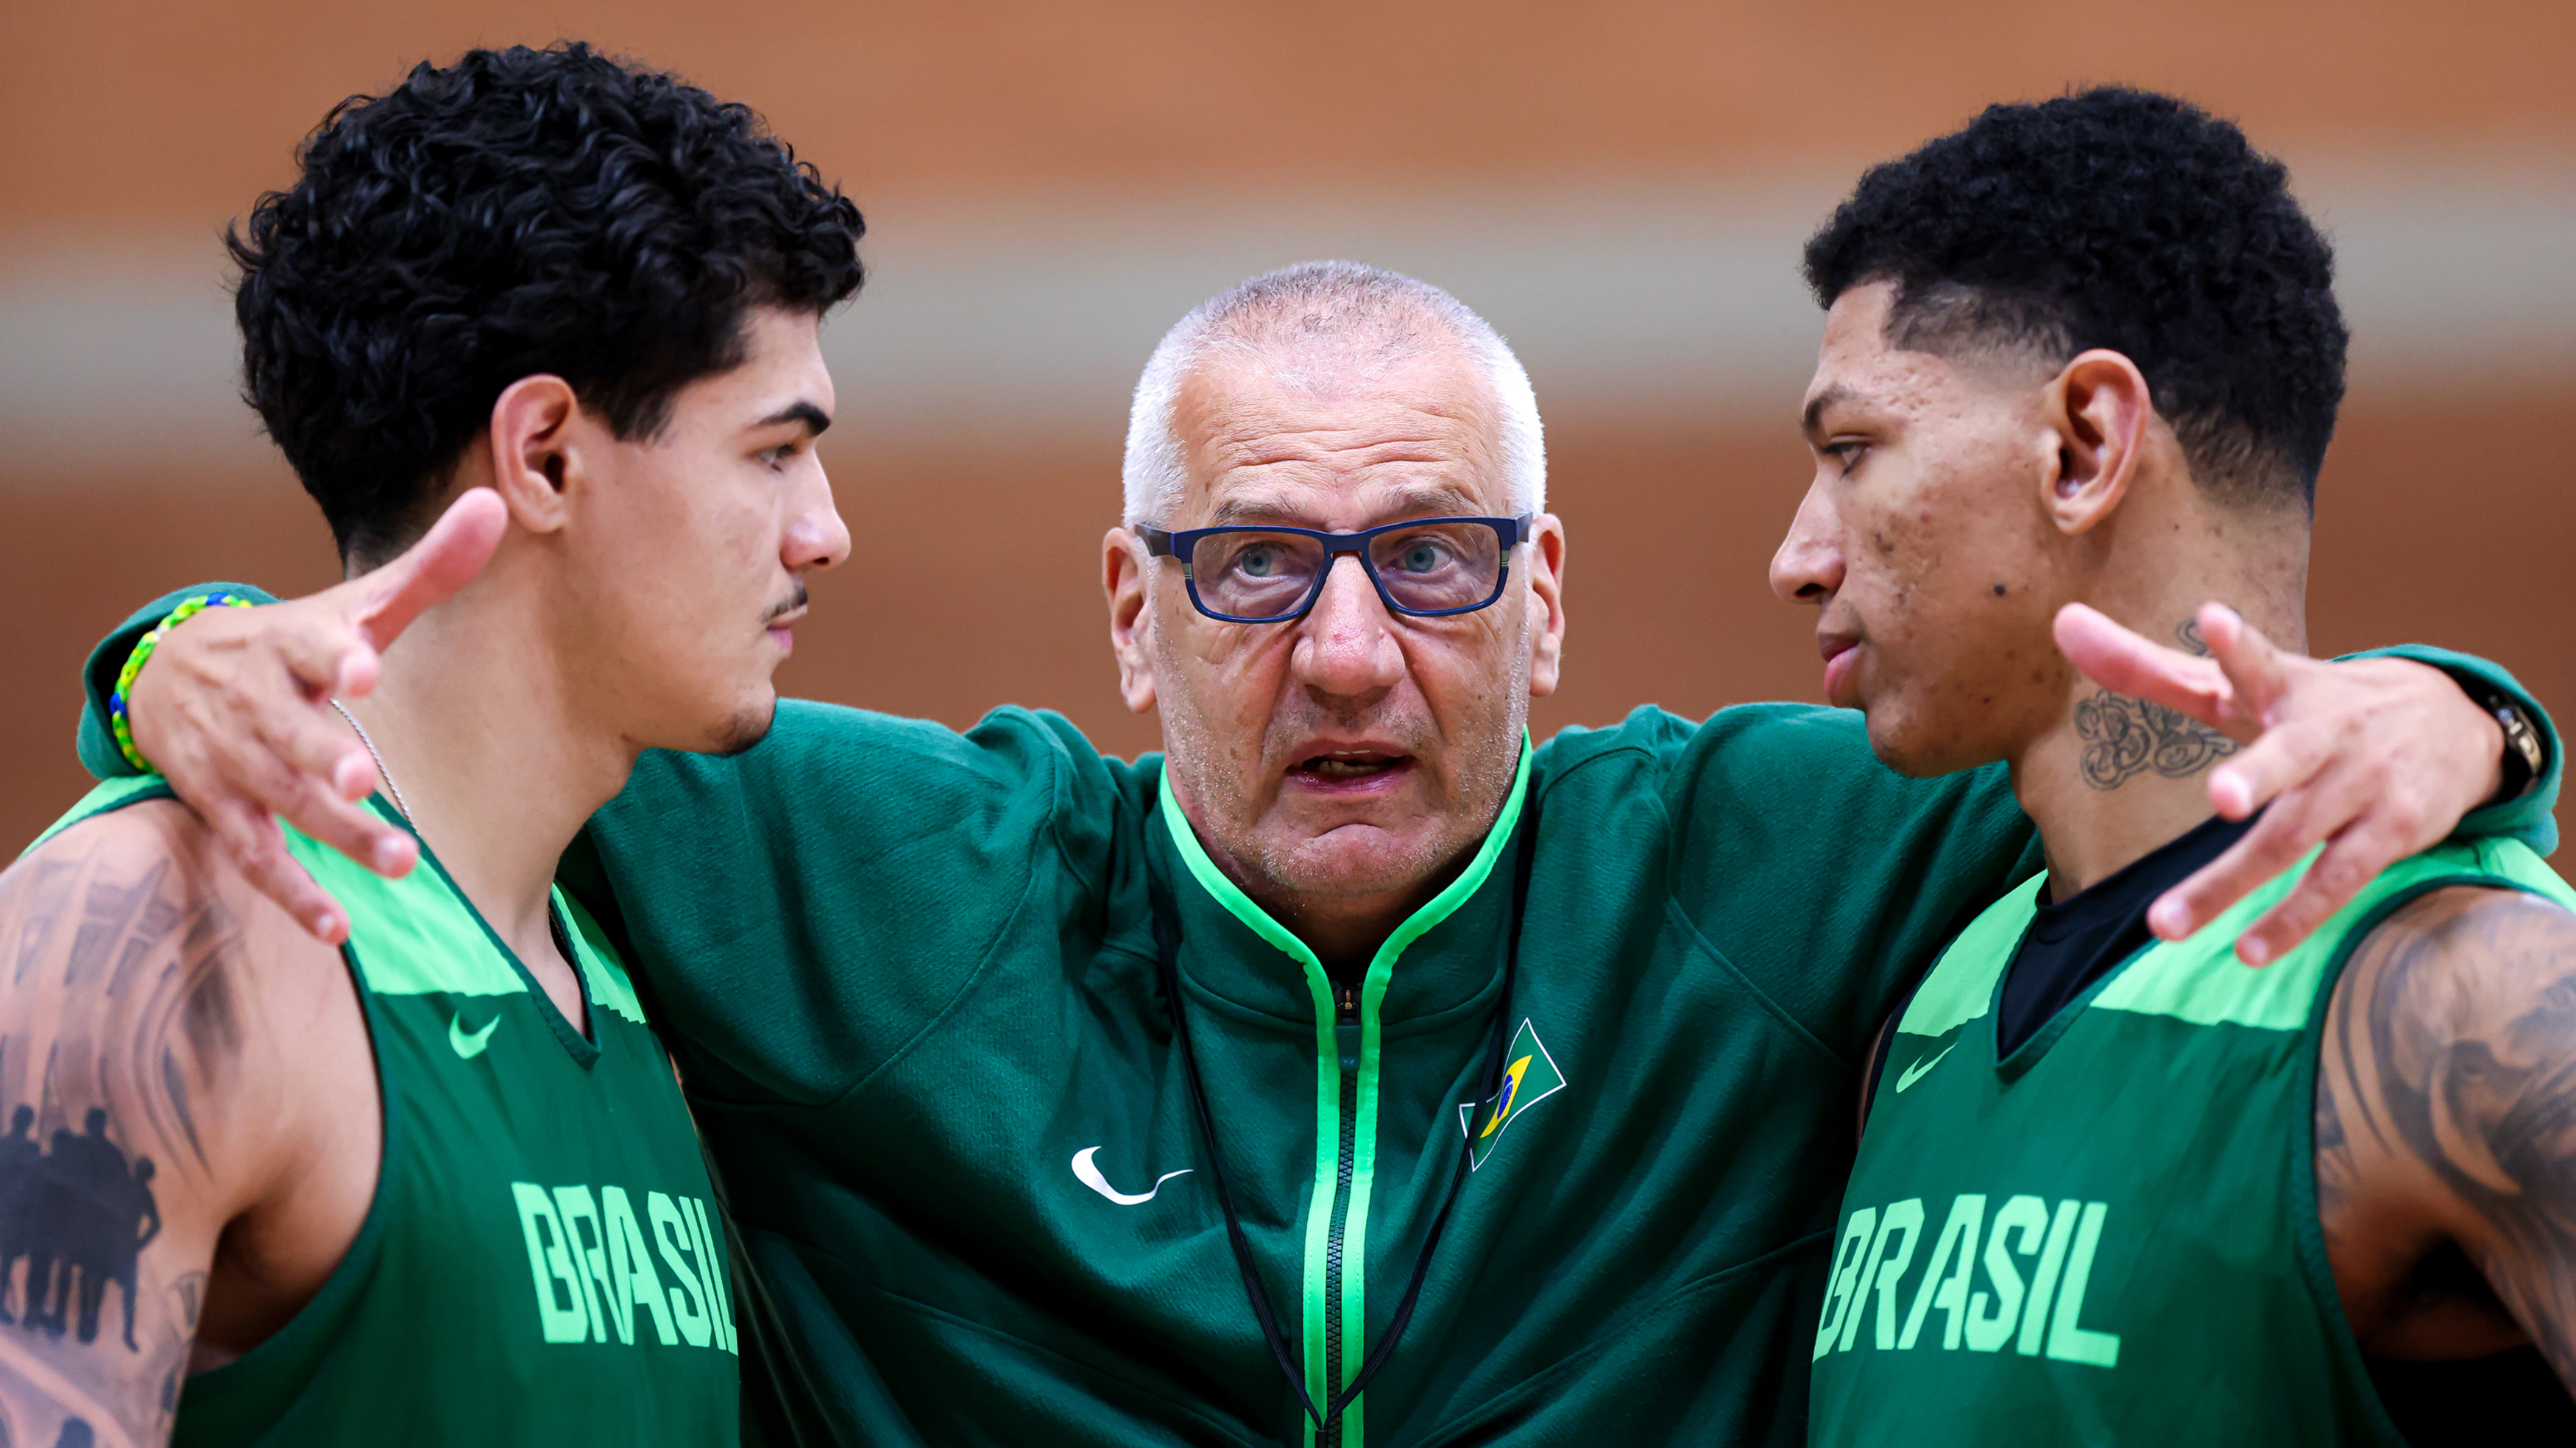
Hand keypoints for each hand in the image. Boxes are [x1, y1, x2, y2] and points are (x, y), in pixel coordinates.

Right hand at [128, 489, 507, 941]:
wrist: (173, 669)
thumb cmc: (296, 642)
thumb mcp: (356, 604)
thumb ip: (430, 569)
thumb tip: (498, 504)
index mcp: (290, 645)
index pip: (311, 647)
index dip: (335, 657)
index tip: (363, 668)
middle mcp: (254, 702)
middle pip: (287, 733)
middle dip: (323, 757)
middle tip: (366, 779)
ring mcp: (232, 759)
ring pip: (279, 800)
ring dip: (333, 833)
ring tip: (400, 861)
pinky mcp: (219, 807)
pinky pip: (254, 856)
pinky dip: (291, 893)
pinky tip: (336, 928)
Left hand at [2053, 601, 2506, 965]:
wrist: (2450, 721)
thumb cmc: (2311, 705)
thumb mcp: (2235, 685)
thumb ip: (2146, 665)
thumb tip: (2061, 622)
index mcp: (2284, 687)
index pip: (2258, 663)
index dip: (2237, 645)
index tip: (2213, 619)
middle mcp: (2328, 733)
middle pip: (2286, 758)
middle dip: (2256, 776)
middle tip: (2222, 797)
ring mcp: (2363, 784)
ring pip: (2294, 837)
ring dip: (2231, 882)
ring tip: (2166, 924)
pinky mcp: (2392, 832)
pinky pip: (2337, 881)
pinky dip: (2293, 918)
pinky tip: (2247, 950)